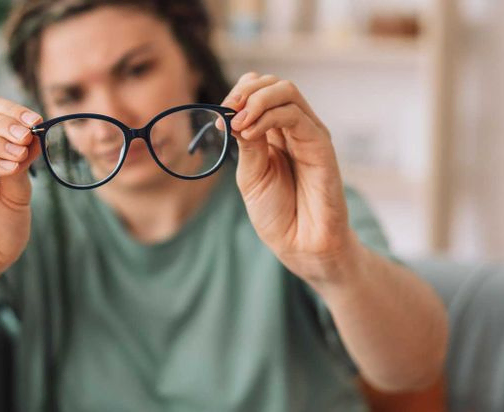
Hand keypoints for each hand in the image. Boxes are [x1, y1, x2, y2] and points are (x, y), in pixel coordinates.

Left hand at [221, 73, 354, 281]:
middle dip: (244, 91)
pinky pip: (295, 116)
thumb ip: (246, 144)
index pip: (257, 92)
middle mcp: (293, 128)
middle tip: (226, 112)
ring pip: (286, 91)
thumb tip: (235, 114)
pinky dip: (268, 116)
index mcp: (273, 133)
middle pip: (272, 84)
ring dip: (255, 100)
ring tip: (237, 123)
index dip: (236, 95)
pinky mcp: (321, 144)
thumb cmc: (277, 214)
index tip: (218, 118)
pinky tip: (250, 131)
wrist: (300, 244)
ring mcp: (308, 133)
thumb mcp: (250, 175)